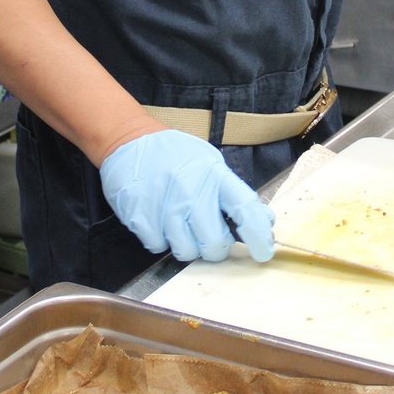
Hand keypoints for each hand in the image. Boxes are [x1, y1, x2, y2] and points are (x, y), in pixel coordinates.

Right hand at [99, 129, 275, 262]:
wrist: (130, 140)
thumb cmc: (175, 155)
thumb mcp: (209, 164)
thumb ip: (233, 192)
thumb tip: (263, 220)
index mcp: (214, 174)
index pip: (245, 207)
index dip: (258, 235)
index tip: (264, 252)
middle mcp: (192, 190)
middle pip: (215, 242)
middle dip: (216, 249)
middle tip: (210, 239)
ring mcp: (165, 204)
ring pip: (186, 251)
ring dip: (186, 245)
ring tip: (180, 224)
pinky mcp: (140, 216)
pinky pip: (158, 247)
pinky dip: (160, 240)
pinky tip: (158, 220)